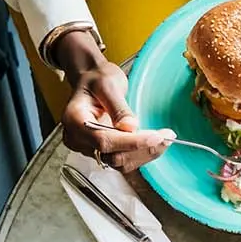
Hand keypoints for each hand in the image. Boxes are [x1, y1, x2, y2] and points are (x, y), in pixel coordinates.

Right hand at [51, 30, 170, 171]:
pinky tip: (154, 143)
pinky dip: (140, 153)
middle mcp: (77, 139)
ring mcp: (88, 147)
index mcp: (74, 120)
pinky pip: (121, 159)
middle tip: (167, 136)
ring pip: (118, 162)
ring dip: (144, 154)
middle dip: (142, 149)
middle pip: (111, 156)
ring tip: (164, 139)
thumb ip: (119, 107)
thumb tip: (131, 127)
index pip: (103, 140)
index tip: (156, 137)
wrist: (91, 80)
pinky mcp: (100, 151)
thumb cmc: (97, 79)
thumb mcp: (108, 84)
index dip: (131, 142)